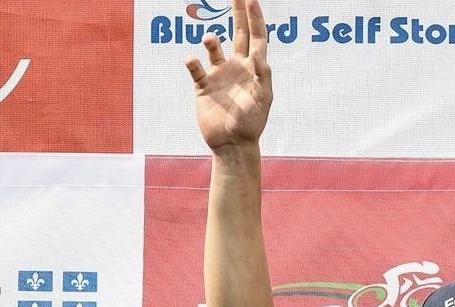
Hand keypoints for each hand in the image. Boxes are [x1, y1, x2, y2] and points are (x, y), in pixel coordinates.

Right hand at [185, 0, 272, 150]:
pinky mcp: (203, 86)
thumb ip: (263, 76)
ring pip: (213, 48)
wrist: (232, 145)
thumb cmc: (251, 124)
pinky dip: (192, 62)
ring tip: (209, 40)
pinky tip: (192, 61)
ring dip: (210, 41)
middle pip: (238, 34)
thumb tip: (260, 56)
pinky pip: (195, 68)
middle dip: (237, 14)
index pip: (256, 37)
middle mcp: (237, 67)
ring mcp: (219, 75)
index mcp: (254, 69)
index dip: (255, 18)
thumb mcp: (262, 100)